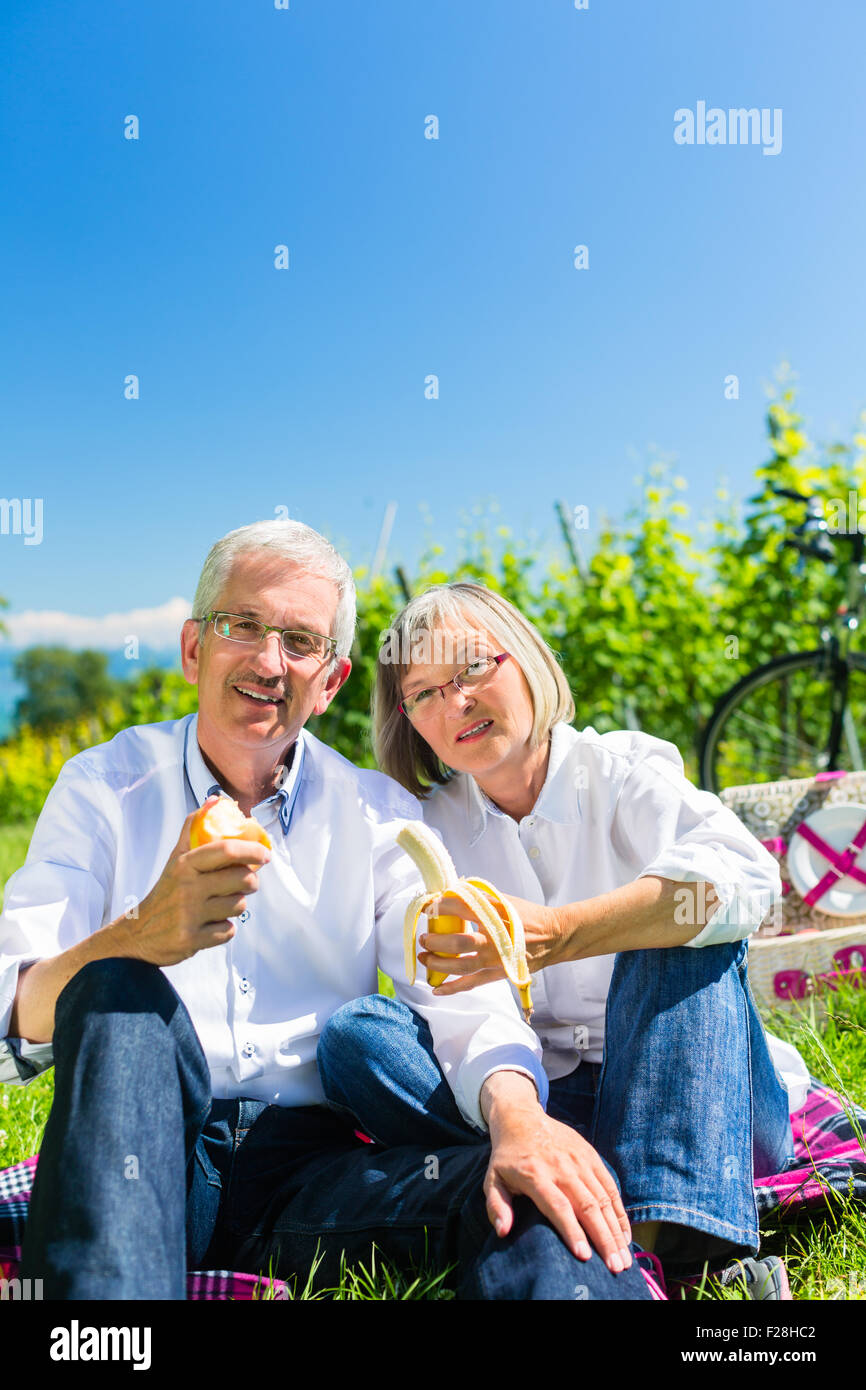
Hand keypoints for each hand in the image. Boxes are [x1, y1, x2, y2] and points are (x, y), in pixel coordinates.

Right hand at [118, 796, 271, 965]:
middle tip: (246, 882)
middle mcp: (187, 887)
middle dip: (250, 882)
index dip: (252, 850)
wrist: (139, 933)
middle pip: (241, 879)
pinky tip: (211, 924)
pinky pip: (228, 931)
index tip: (265, 855)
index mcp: (185, 864)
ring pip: (239, 906)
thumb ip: (193, 828)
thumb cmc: (167, 891)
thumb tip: (214, 800)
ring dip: (237, 905)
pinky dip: (225, 929)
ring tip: (223, 903)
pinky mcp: (192, 939)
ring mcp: (189, 915)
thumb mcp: (176, 859)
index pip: (226, 850)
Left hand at [418, 890, 567, 996]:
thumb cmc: (528, 916)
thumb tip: (453, 891)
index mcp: (497, 916)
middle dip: (436, 940)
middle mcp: (496, 939)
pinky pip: (472, 984)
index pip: (463, 908)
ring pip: (462, 965)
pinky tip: (436, 989)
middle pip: (459, 942)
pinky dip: (452, 988)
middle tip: (424, 936)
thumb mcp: (506, 900)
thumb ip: (481, 898)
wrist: (554, 937)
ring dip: (438, 963)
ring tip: (424, 957)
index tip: (427, 906)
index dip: (441, 906)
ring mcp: (497, 959)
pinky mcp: (498, 974)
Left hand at [482, 1075, 631, 1272]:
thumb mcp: (492, 1179)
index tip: (584, 1257)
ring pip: (603, 1199)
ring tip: (624, 1259)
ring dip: (616, 1230)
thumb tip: (503, 1231)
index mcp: (536, 1175)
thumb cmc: (507, 1157)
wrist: (522, 1118)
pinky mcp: (591, 1156)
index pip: (558, 1206)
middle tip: (615, 1267)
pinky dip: (620, 1212)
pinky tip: (625, 1235)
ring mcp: (579, 1160)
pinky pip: (610, 1186)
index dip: (572, 1231)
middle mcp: (561, 1167)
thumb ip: (496, 1206)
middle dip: (604, 1239)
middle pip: (588, 1206)